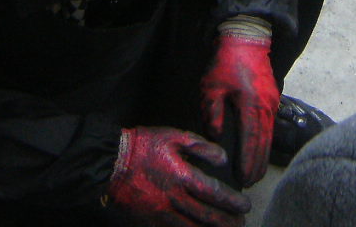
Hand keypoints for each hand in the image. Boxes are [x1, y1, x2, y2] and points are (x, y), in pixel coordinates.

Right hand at [108, 127, 250, 226]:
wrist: (111, 162)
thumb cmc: (144, 146)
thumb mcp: (175, 136)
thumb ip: (201, 147)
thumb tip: (222, 159)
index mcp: (182, 176)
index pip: (214, 193)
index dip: (232, 202)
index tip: (245, 205)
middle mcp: (174, 198)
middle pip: (207, 216)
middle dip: (227, 222)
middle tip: (241, 223)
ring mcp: (161, 214)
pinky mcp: (150, 222)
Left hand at [199, 35, 278, 187]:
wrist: (246, 39)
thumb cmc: (226, 63)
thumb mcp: (211, 86)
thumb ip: (213, 112)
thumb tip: (216, 135)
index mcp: (250, 104)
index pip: (250, 139)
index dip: (247, 161)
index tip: (243, 178)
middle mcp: (265, 106)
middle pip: (264, 142)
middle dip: (257, 165)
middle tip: (250, 183)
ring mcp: (272, 102)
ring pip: (269, 136)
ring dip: (263, 156)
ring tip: (256, 174)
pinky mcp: (273, 99)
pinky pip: (271, 126)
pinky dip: (266, 142)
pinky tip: (261, 152)